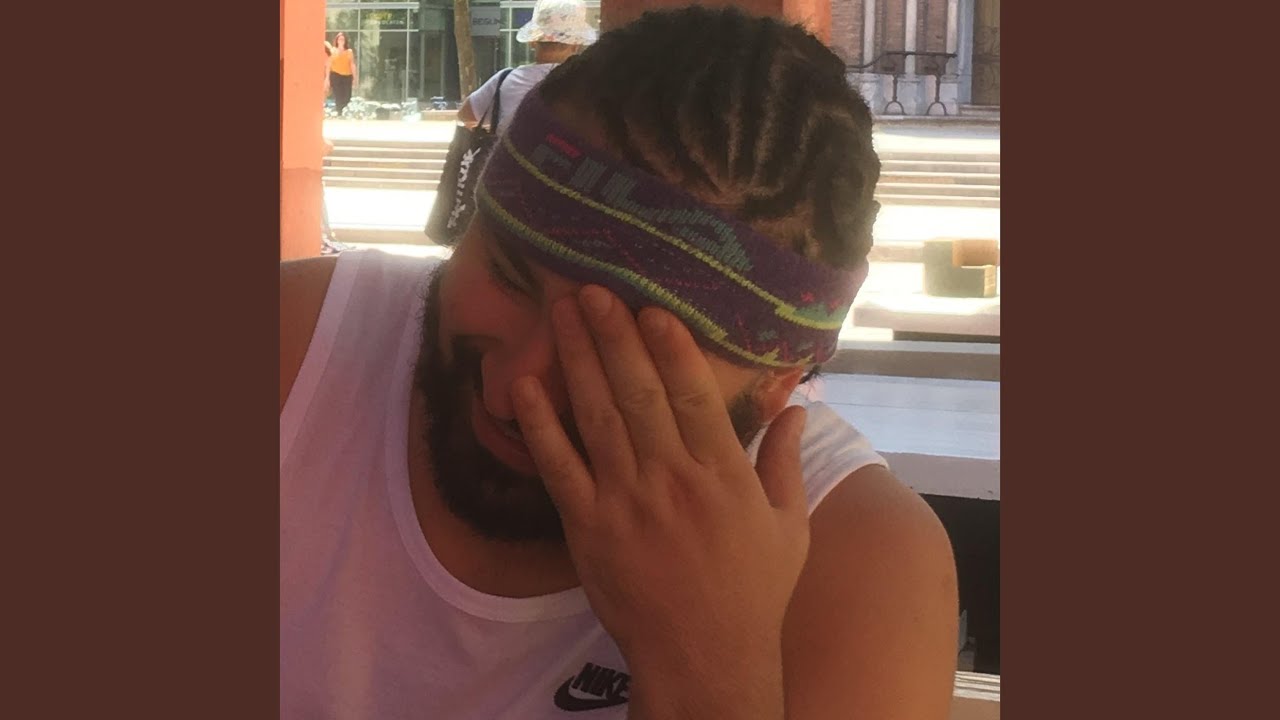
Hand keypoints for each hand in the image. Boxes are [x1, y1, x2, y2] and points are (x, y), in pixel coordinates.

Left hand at [511, 286, 809, 705]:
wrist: (704, 658)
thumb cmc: (753, 593)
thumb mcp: (790, 526)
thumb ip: (786, 461)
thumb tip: (799, 404)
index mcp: (723, 474)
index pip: (692, 395)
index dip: (669, 347)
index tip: (650, 307)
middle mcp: (672, 478)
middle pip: (637, 392)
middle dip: (613, 336)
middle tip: (592, 289)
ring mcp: (625, 501)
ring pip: (597, 416)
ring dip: (577, 360)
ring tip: (563, 314)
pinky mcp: (588, 527)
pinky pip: (559, 467)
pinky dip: (540, 425)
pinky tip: (524, 385)